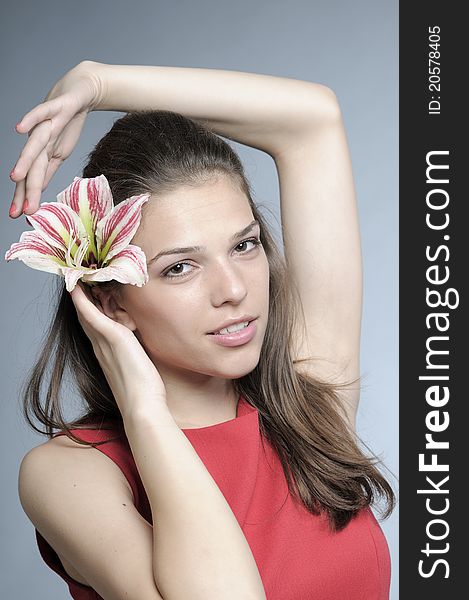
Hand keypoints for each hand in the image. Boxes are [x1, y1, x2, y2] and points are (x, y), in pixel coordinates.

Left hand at [9, 61, 103, 217]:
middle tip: (20, 211)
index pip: (32, 179)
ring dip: (24, 161)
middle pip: (33, 169)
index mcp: (41, 154)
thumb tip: (38, 192)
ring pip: (35, 146)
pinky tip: (19, 128)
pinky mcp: (56, 108)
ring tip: (15, 177)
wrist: (79, 93)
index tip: (18, 217)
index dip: (25, 197)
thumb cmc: (67, 124)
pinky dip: (30, 120)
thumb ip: (48, 170)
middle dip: (26, 190)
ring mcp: (46, 125)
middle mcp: (39, 141)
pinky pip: (41, 114)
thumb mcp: (59, 153)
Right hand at [69, 282, 167, 420]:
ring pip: (85, 311)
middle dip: (80, 295)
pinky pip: (92, 314)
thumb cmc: (144, 392)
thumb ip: (134, 356)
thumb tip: (141, 349)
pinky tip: (78, 285)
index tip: (84, 290)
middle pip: (84, 315)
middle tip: (75, 274)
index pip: (92, 324)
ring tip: (76, 272)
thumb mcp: (137, 368)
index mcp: (105, 352)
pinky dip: (83, 300)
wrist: (142, 407)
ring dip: (79, 292)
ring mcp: (103, 342)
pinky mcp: (113, 338)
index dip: (86, 307)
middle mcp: (99, 346)